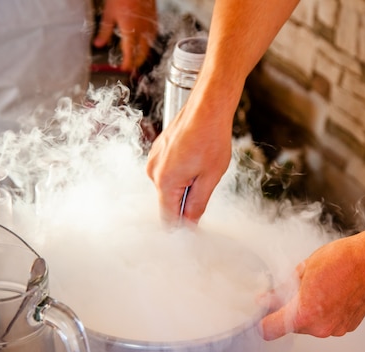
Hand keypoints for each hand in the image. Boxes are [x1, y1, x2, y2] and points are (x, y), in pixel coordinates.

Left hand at [93, 0, 156, 71]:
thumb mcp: (108, 14)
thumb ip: (105, 31)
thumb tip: (98, 44)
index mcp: (130, 31)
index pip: (130, 53)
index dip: (127, 63)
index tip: (124, 68)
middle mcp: (142, 30)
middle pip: (142, 52)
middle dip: (137, 61)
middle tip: (131, 66)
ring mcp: (150, 24)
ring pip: (150, 45)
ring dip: (144, 52)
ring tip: (138, 56)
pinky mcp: (154, 18)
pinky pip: (153, 35)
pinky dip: (149, 42)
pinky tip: (146, 41)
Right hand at [146, 97, 232, 225]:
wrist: (207, 107)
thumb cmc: (211, 139)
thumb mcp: (209, 178)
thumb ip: (196, 205)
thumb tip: (189, 223)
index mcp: (165, 181)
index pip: (167, 218)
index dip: (182, 227)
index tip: (195, 231)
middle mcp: (153, 172)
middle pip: (167, 202)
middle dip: (185, 202)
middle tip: (206, 187)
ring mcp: (154, 160)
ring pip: (168, 186)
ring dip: (185, 186)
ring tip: (202, 168)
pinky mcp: (158, 151)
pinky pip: (168, 172)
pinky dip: (181, 173)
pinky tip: (196, 160)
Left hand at [260, 234, 364, 338]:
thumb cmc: (342, 260)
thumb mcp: (302, 271)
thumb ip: (280, 291)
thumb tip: (266, 300)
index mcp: (305, 314)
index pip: (270, 329)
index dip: (263, 320)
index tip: (262, 313)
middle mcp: (321, 328)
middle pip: (291, 326)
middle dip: (289, 309)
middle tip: (294, 289)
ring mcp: (337, 329)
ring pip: (310, 325)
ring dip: (308, 310)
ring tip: (319, 287)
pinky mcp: (348, 326)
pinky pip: (327, 322)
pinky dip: (325, 311)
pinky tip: (332, 292)